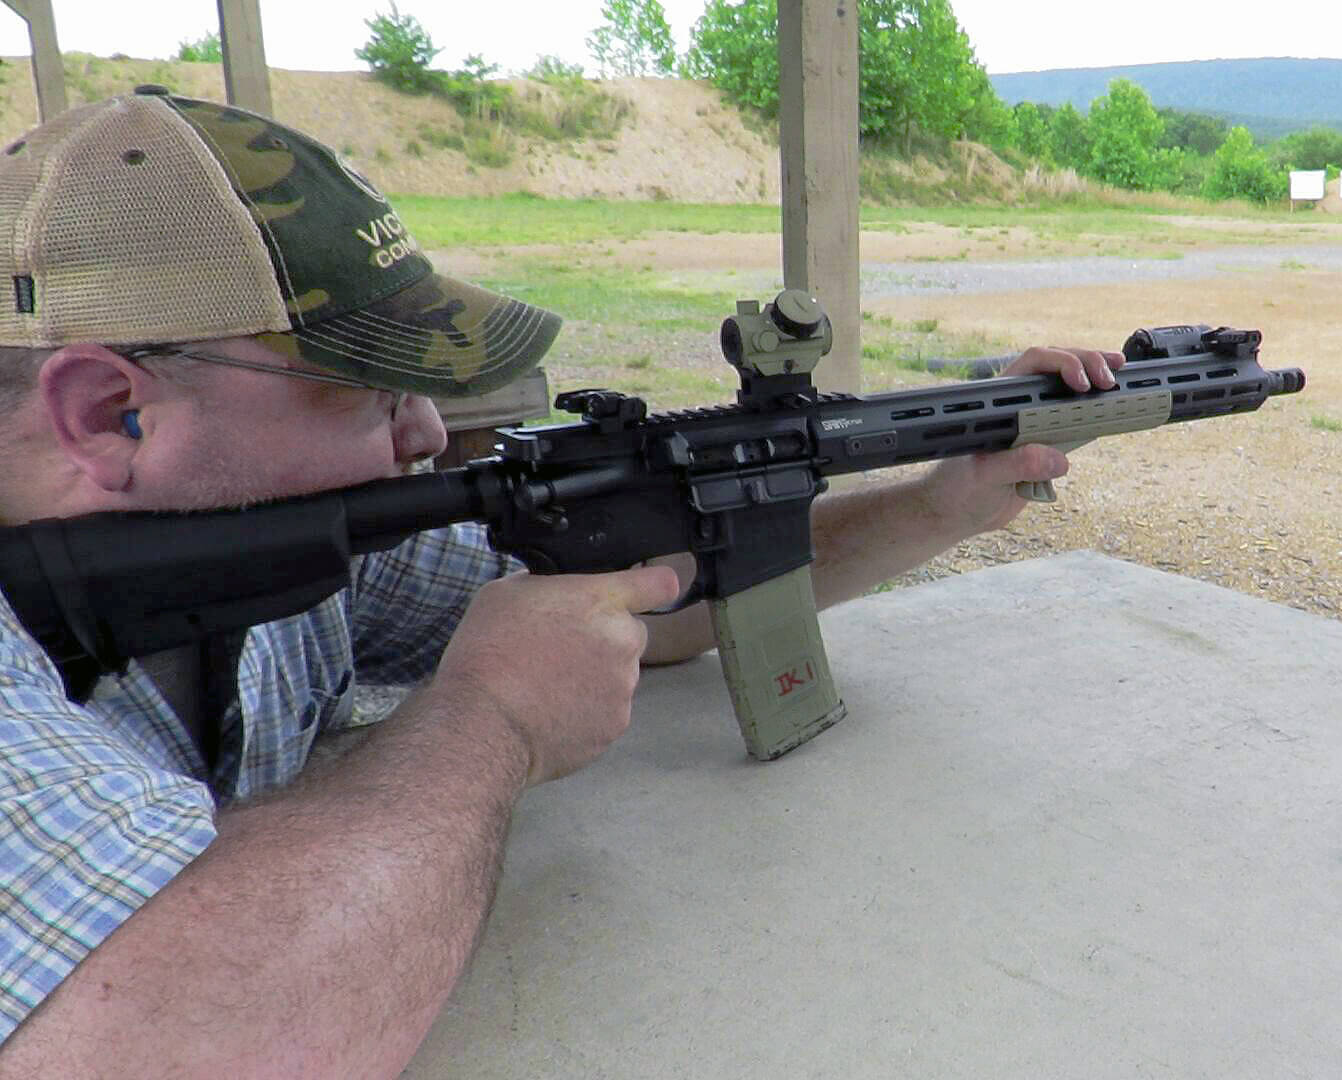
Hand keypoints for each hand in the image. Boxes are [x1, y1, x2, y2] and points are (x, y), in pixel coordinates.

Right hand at [430, 565, 681, 784]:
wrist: (484, 723)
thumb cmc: (489, 653)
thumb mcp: (505, 593)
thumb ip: (547, 586)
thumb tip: (555, 591)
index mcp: (599, 601)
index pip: (656, 583)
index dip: (655, 585)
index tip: (655, 589)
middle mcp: (622, 641)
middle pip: (628, 634)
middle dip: (604, 639)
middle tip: (559, 651)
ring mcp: (623, 687)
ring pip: (617, 675)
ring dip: (594, 677)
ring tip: (546, 686)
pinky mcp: (614, 726)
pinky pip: (607, 711)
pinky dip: (586, 711)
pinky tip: (551, 711)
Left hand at [921, 344, 1124, 536]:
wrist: (959, 513)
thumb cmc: (959, 489)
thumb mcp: (984, 477)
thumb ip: (1017, 464)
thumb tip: (1057, 459)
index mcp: (999, 401)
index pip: (1033, 363)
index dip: (1061, 363)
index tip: (1081, 382)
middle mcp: (1019, 405)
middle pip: (1057, 367)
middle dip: (1087, 363)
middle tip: (1108, 380)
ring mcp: (1035, 421)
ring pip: (1069, 388)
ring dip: (1096, 377)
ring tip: (1119, 378)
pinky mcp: (1048, 442)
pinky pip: (1076, 418)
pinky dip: (1096, 409)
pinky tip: (1115, 404)